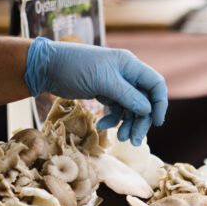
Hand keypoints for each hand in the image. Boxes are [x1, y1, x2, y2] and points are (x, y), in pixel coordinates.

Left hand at [24, 37, 167, 145]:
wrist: (46, 67)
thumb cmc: (75, 67)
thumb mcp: (104, 81)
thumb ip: (128, 96)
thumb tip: (148, 110)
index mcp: (130, 65)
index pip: (155, 84)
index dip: (160, 103)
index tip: (157, 122)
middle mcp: (126, 74)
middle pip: (144, 101)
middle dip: (141, 121)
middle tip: (134, 140)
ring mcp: (115, 85)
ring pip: (131, 108)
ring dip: (127, 124)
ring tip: (120, 139)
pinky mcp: (104, 93)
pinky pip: (116, 110)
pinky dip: (112, 120)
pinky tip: (101, 126)